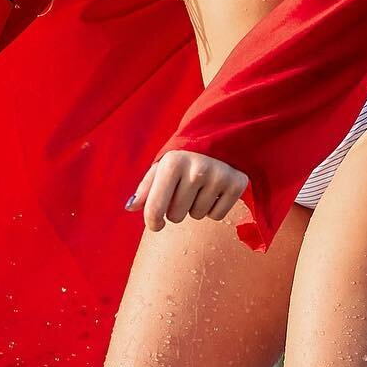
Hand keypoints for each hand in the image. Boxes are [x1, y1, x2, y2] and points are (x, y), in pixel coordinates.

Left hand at [125, 150, 248, 230]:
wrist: (219, 142)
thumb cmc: (182, 162)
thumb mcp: (161, 169)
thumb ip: (145, 189)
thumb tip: (129, 207)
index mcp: (172, 163)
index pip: (155, 208)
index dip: (152, 222)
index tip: (155, 225)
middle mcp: (196, 168)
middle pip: (176, 216)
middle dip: (176, 210)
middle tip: (184, 192)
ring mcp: (219, 176)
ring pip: (197, 216)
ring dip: (195, 208)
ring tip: (200, 188)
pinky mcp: (237, 183)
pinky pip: (216, 216)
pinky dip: (213, 209)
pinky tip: (214, 191)